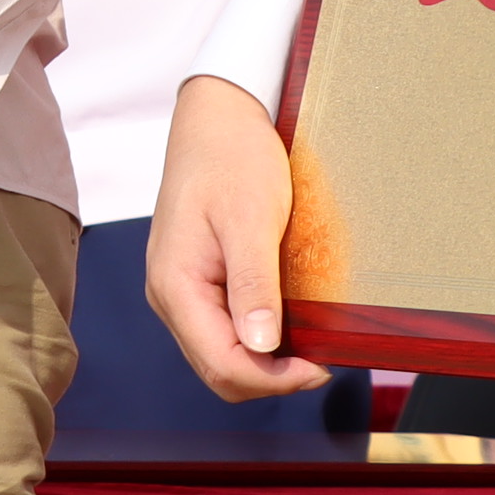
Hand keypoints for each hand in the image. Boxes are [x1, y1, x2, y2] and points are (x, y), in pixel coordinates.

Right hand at [149, 73, 335, 399]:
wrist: (217, 115)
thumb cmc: (232, 156)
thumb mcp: (250, 217)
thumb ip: (253, 284)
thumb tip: (262, 346)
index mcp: (175, 285)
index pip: (222, 365)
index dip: (274, 379)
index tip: (322, 365)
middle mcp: (171, 296)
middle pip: (220, 370)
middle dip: (272, 376)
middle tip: (323, 357)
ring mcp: (182, 289)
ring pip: (223, 354)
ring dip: (267, 359)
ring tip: (310, 340)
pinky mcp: (198, 279)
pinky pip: (226, 328)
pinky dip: (260, 337)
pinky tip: (290, 320)